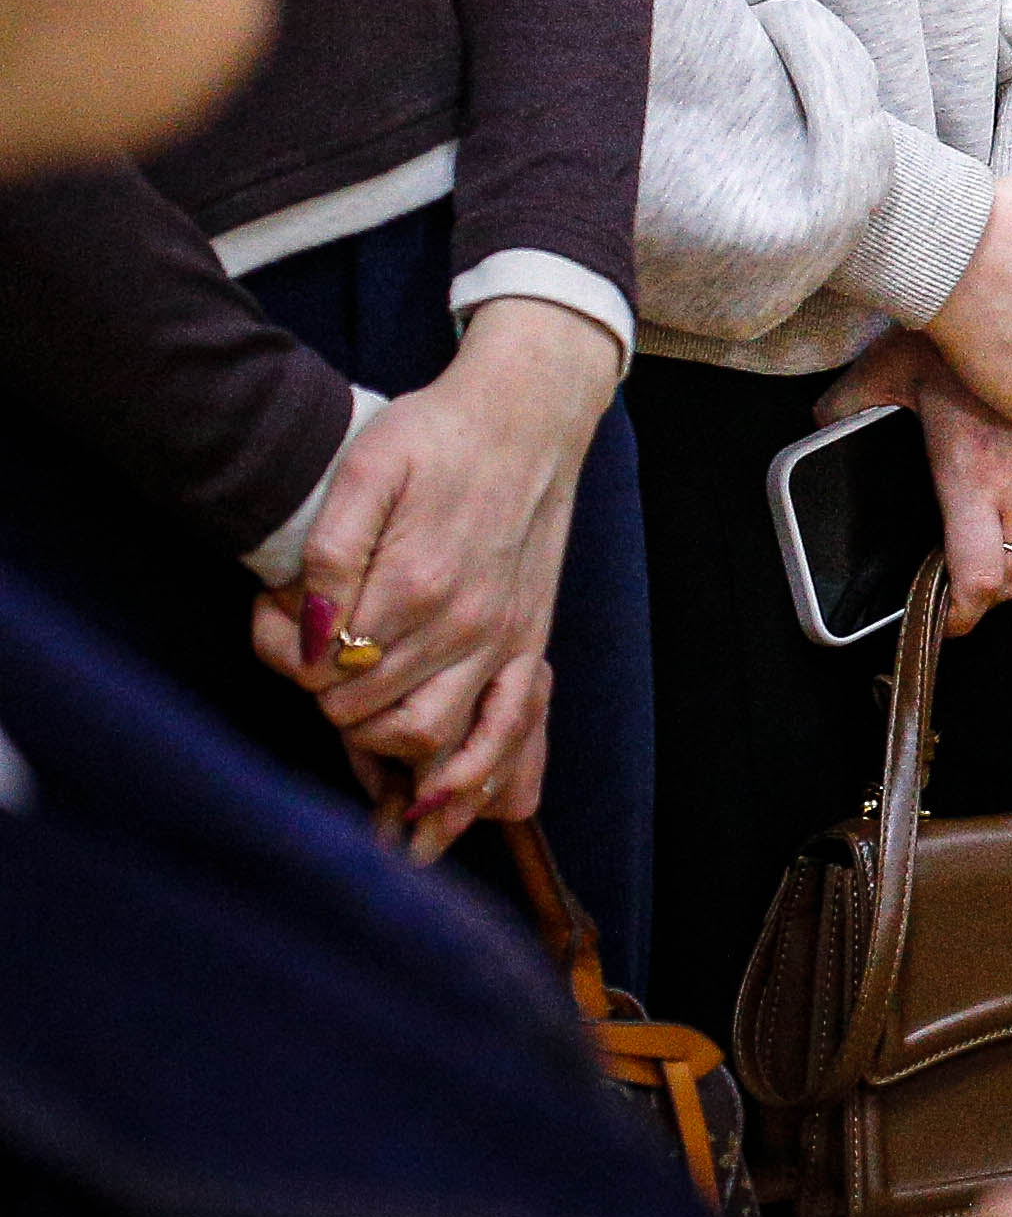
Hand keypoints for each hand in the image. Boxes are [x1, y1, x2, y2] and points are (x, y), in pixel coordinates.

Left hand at [252, 294, 617, 853]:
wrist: (529, 414)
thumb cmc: (438, 435)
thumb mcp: (367, 468)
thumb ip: (331, 554)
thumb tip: (309, 635)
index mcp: (416, 583)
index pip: (323, 671)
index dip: (284, 655)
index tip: (277, 616)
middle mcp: (464, 624)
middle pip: (364, 711)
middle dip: (321, 697)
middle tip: (311, 648)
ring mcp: (503, 639)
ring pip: (425, 737)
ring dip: (378, 745)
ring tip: (351, 708)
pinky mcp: (529, 642)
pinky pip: (508, 730)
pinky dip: (475, 776)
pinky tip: (438, 802)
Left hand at [835, 334, 1011, 629]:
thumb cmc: (951, 326)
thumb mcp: (880, 372)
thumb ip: (845, 410)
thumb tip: (817, 430)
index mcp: (971, 474)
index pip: (977, 573)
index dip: (962, 612)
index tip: (946, 620)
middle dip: (986, 595)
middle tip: (962, 591)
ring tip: (1001, 584)